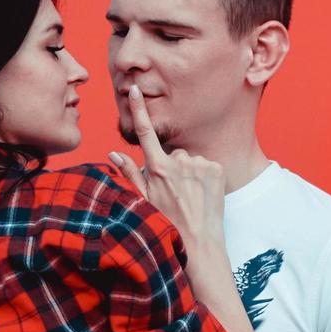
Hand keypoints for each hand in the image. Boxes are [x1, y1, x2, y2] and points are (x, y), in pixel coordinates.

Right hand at [108, 85, 225, 250]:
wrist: (200, 242)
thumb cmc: (169, 224)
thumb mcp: (144, 201)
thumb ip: (129, 174)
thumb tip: (113, 154)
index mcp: (158, 169)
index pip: (145, 133)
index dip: (138, 109)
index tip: (134, 89)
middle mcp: (179, 162)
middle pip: (172, 155)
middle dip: (172, 168)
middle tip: (175, 193)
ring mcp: (200, 165)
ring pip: (191, 161)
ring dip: (190, 174)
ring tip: (190, 197)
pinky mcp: (217, 169)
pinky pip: (206, 166)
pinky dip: (205, 177)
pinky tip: (203, 194)